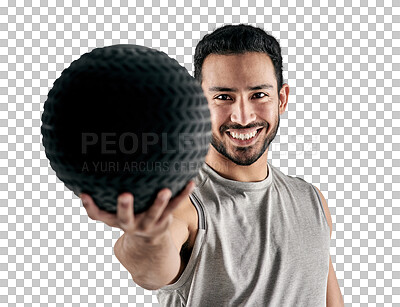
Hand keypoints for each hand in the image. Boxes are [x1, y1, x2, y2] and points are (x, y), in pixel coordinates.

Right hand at [79, 180, 195, 239]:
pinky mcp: (164, 219)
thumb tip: (94, 159)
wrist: (149, 239)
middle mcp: (130, 224)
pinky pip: (175, 206)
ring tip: (164, 190)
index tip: (84, 193)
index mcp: (116, 220)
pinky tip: (191, 182)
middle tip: (124, 195)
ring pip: (154, 213)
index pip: (98, 216)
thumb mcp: (116, 208)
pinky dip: (183, 195)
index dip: (90, 206)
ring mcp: (149, 223)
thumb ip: (106, 191)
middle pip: (126, 217)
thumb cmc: (129, 214)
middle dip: (125, 207)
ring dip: (159, 202)